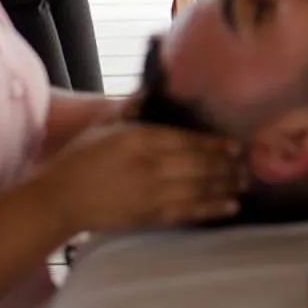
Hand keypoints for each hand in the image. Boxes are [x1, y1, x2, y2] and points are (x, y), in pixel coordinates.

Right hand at [45, 122, 244, 232]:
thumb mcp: (103, 125)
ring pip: (198, 188)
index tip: (236, 144)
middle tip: (248, 164)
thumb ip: (130, 109)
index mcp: (139, 139)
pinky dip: (211, 209)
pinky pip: (187, 212)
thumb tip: (151, 91)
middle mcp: (150, 165)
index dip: (214, 144)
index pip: (186, 141)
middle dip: (227, 165)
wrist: (60, 198)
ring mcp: (151, 193)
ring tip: (244, 182)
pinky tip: (230, 206)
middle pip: (198, 165)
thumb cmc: (80, 158)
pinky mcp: (149, 216)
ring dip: (225, 185)